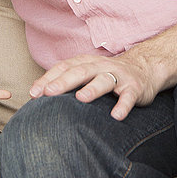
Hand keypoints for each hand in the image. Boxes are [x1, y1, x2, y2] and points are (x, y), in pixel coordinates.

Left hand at [29, 52, 159, 120]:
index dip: (47, 79)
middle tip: (49, 93)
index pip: (62, 68)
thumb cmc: (105, 73)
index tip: (33, 92)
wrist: (142, 68)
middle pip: (79, 72)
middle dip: (63, 82)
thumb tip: (38, 92)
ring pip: (103, 80)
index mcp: (84, 62)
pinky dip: (123, 106)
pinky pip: (128, 97)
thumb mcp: (85, 72)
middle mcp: (99, 66)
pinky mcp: (134, 87)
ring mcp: (117, 75)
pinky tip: (116, 116)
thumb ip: (65, 80)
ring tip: (81, 98)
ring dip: (92, 89)